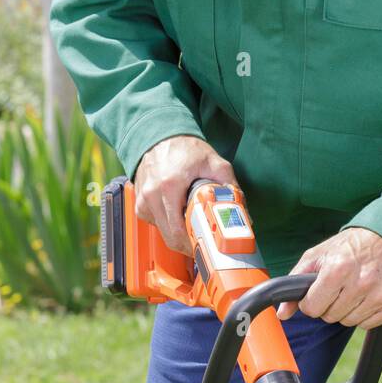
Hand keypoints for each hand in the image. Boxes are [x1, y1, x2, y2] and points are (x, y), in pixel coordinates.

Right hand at [134, 135, 237, 256]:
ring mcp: (144, 200)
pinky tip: (179, 215)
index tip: (207, 246)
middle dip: (189, 244)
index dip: (194, 242)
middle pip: (170, 236)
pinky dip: (168, 225)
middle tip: (204, 243)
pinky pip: (155, 223)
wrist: (160, 136)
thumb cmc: (185, 148)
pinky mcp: (140, 204)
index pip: (179, 230)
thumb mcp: (213, 162)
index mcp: (170, 185)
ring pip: (162, 233)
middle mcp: (152, 194)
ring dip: (178, 235)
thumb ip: (229, 185)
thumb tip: (241, 210)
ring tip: (193, 227)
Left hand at [276, 227, 381, 328]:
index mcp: (338, 268)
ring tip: (354, 289)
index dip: (311, 300)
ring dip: (347, 310)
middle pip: (330, 316)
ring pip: (348, 322)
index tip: (318, 290)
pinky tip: (368, 295)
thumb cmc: (352, 245)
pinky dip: (364, 313)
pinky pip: (367, 325)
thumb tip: (282, 313)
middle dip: (329, 304)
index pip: (312, 307)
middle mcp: (361, 283)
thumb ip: (296, 280)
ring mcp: (379, 296)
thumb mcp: (319, 254)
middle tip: (339, 286)